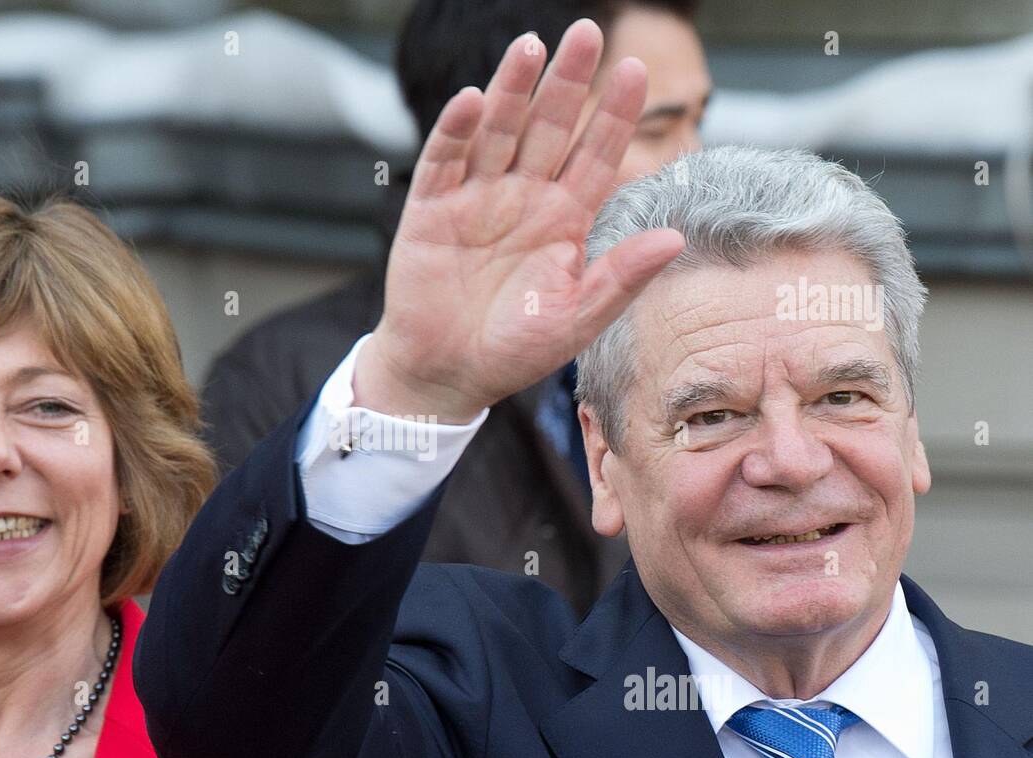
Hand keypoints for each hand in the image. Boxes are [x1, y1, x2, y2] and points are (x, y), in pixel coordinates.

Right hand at [355, 19, 684, 422]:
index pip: (596, 156)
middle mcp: (523, 199)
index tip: (634, 71)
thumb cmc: (513, 351)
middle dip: (567, 82)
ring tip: (530, 46)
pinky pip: (444, 162)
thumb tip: (675, 237)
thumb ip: (620, 278)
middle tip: (587, 33)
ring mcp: (475, 200)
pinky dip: (456, 131)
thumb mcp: (576, 321)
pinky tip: (473, 100)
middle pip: (549, 128)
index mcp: (564, 220)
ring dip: (513, 90)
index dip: (614, 115)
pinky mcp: (429, 212)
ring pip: (498, 133)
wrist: (446, 375)